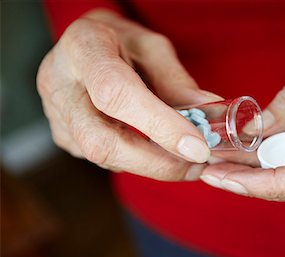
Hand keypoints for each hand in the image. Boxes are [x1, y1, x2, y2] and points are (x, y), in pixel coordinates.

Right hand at [37, 9, 222, 180]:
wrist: (85, 49)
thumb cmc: (121, 43)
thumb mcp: (152, 48)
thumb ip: (177, 81)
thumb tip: (210, 113)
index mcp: (82, 48)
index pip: (116, 93)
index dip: (159, 125)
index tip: (197, 147)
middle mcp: (58, 84)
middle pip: (102, 141)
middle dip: (156, 163)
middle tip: (196, 166)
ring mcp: (56, 115)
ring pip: (104, 157)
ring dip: (152, 166)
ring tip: (185, 161)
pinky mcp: (63, 136)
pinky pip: (104, 159)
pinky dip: (139, 162)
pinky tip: (160, 154)